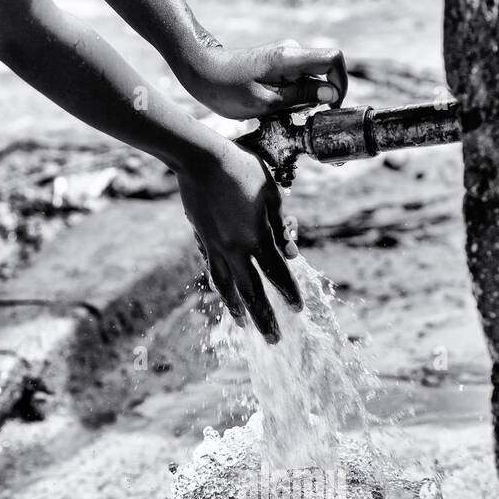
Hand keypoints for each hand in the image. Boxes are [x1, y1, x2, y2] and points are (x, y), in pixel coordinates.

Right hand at [177, 138, 299, 341]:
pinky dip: (220, 285)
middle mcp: (236, 249)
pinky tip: (223, 292)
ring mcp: (215, 247)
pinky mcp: (202, 239)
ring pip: (227, 287)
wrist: (200, 159)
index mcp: (257, 237)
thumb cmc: (242, 170)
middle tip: (274, 340)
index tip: (297, 310)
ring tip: (243, 324)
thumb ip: (280, 226)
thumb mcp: (271, 194)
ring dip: (237, 308)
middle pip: (253, 292)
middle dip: (264, 318)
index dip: (289, 293)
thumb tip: (291, 255)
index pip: (278, 274)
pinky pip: (213, 269)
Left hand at [182, 39, 347, 119]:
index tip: (332, 108)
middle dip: (320, 98)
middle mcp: (291, 52)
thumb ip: (300, 97)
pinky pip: (298, 81)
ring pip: (311, 80)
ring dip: (303, 100)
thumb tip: (331, 95)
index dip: (340, 83)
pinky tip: (274, 106)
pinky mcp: (279, 64)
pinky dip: (293, 97)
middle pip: (324, 72)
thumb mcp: (264, 102)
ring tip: (278, 112)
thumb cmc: (226, 89)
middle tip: (300, 118)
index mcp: (289, 58)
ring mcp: (286, 57)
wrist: (201, 70)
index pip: (333, 59)